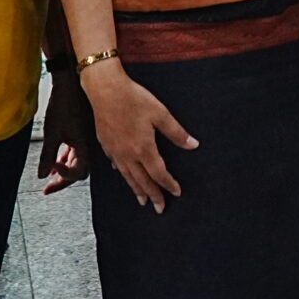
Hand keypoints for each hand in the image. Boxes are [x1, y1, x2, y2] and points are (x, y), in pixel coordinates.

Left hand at [36, 74, 92, 193]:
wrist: (70, 81)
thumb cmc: (63, 104)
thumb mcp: (51, 133)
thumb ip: (48, 157)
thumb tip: (43, 175)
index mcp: (86, 146)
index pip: (78, 174)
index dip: (64, 177)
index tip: (50, 173)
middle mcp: (91, 144)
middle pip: (79, 171)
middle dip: (63, 180)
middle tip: (48, 189)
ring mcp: (87, 138)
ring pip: (78, 161)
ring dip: (64, 169)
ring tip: (50, 176)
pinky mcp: (83, 132)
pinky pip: (77, 151)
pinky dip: (67, 158)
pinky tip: (57, 160)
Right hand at [82, 61, 196, 212]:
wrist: (105, 90)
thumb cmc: (134, 99)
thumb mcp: (160, 113)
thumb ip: (176, 132)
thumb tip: (193, 145)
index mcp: (143, 148)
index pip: (159, 173)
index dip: (169, 184)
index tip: (177, 193)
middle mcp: (128, 154)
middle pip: (143, 180)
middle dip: (153, 195)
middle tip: (160, 209)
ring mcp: (115, 151)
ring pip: (128, 176)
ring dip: (137, 190)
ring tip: (142, 201)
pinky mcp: (106, 144)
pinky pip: (117, 165)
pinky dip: (124, 174)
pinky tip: (125, 175)